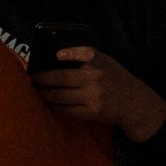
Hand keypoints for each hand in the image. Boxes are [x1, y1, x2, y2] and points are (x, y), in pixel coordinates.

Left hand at [34, 47, 165, 140]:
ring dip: (45, 94)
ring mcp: (92, 96)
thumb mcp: (106, 61)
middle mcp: (95, 78)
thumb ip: (86, 57)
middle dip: (42, 79)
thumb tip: (56, 57)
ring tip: (36, 91)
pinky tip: (48, 103)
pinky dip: (55, 106)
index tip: (55, 55)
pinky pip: (67, 109)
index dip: (68, 53)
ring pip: (60, 95)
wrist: (133, 103)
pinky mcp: (91, 112)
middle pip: (62, 78)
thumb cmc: (115, 78)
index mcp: (99, 62)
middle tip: (31, 78)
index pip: (82, 53)